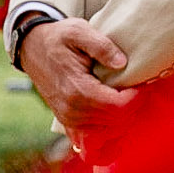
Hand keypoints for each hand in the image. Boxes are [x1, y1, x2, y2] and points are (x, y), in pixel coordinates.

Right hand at [20, 18, 134, 140]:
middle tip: (137, 88)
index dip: (137, 97)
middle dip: (133, 106)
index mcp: (77, 90)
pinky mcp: (68, 124)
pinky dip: (110, 135)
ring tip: (127, 98)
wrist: (32, 48)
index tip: (141, 83)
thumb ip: (101, 45)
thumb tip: (122, 62)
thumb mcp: (78, 30)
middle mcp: (73, 111)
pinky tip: (117, 120)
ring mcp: (69, 120)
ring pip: (110, 133)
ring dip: (124, 118)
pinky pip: (95, 142)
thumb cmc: (58, 38)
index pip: (119, 107)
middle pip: (117, 121)